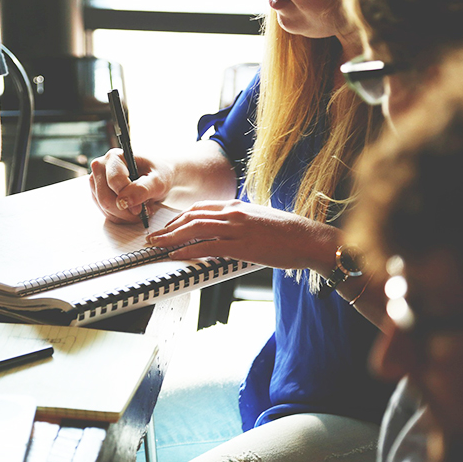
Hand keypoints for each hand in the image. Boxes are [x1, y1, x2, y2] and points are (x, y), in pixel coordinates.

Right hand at [89, 148, 172, 223]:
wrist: (157, 177)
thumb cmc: (159, 174)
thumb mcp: (158, 181)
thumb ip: (142, 189)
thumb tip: (123, 201)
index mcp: (115, 157)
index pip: (114, 181)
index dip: (128, 198)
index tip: (141, 208)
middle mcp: (101, 166)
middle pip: (105, 198)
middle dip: (125, 211)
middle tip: (142, 212)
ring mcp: (96, 181)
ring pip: (104, 208)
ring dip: (124, 215)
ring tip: (140, 209)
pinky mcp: (97, 194)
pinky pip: (106, 212)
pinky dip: (121, 217)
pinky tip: (133, 211)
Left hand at [146, 200, 338, 270]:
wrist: (308, 238)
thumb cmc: (287, 233)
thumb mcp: (258, 220)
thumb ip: (239, 222)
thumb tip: (224, 231)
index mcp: (237, 206)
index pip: (199, 208)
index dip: (179, 218)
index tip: (167, 227)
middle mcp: (233, 213)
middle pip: (191, 216)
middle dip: (168, 227)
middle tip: (154, 237)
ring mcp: (237, 228)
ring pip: (195, 229)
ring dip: (171, 238)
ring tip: (157, 246)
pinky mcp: (242, 245)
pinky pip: (208, 246)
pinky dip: (188, 250)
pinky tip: (176, 255)